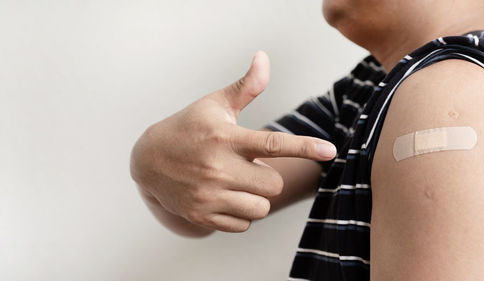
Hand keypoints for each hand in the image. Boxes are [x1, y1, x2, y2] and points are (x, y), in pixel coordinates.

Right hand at [130, 51, 336, 232]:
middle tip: (248, 166)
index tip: (330, 151)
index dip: (304, 147)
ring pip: (261, 207)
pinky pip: (244, 224)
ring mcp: (209, 195)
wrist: (148, 161)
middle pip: (273, 183)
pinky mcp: (202, 215)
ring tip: (236, 182)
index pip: (272, 144)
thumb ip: (245, 87)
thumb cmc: (189, 127)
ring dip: (256, 197)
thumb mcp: (215, 105)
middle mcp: (217, 167)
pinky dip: (242, 213)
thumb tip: (264, 58)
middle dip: (268, 176)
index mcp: (226, 137)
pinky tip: (225, 197)